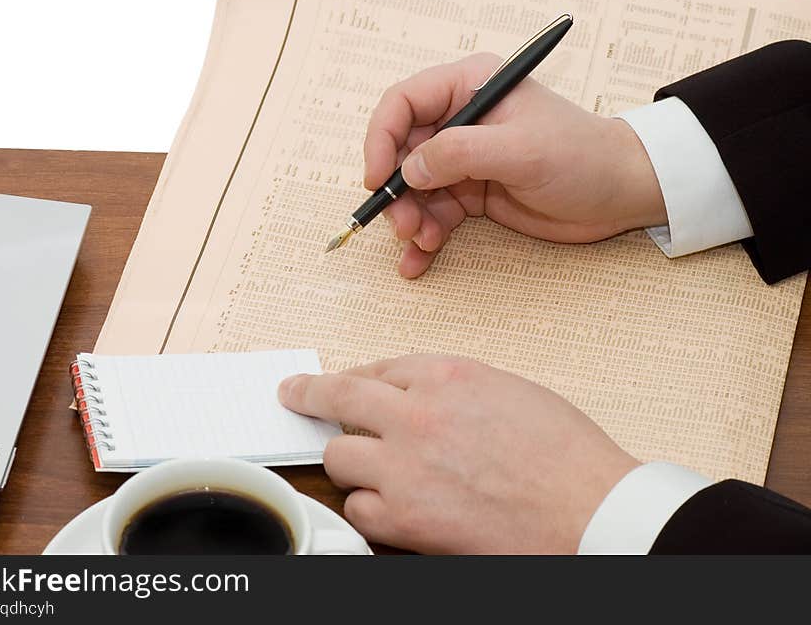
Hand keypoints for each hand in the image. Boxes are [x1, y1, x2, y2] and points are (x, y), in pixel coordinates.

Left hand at [278, 355, 638, 553]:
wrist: (590, 511)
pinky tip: (386, 504)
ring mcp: (404, 466)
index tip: (336, 379)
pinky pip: (358, 508)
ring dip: (349, 460)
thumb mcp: (510, 391)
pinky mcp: (404, 517)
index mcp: (446, 375)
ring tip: (366, 466)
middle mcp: (416, 414)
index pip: (377, 367)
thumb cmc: (566, 455)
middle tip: (294, 394)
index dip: (355, 376)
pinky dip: (368, 506)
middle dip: (309, 395)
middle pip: (338, 398)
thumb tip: (420, 395)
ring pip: (338, 455)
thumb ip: (454, 388)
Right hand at [364, 53, 665, 277]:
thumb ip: (459, 154)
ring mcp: (466, 160)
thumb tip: (409, 169)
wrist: (620, 193)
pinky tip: (418, 261)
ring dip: (410, 219)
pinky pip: (434, 214)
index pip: (404, 103)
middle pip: (402, 152)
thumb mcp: (521, 151)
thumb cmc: (583, 157)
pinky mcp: (472, 194)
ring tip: (422, 243)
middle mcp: (462, 121)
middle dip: (397, 191)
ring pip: (414, 189)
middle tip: (404, 224)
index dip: (381, 139)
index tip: (377, 178)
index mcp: (471, 88)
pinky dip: (423, 238)